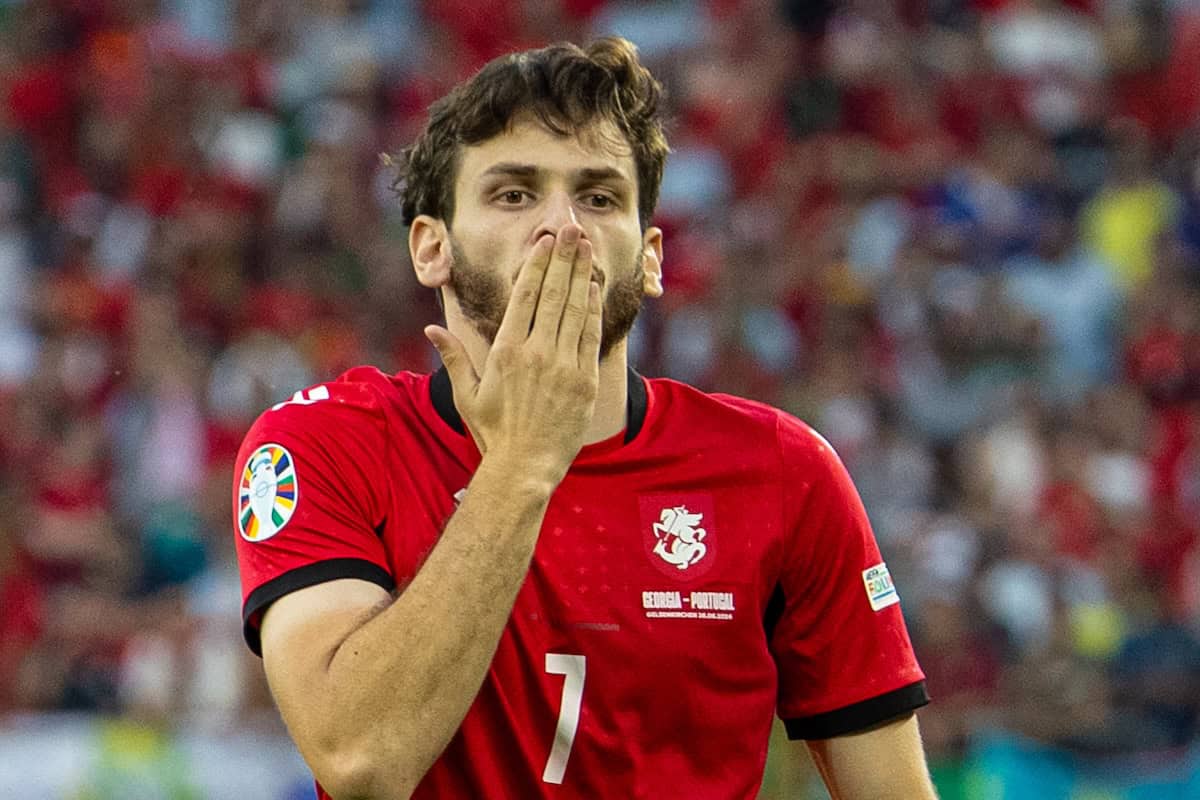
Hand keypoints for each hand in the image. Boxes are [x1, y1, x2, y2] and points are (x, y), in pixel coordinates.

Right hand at [425, 224, 602, 485]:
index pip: (524, 297)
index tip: (544, 242)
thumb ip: (454, 358)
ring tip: (587, 247)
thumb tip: (431, 330)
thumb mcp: (468, 395)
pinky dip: (592, 309)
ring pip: (574, 310)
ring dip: (581, 275)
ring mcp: (563, 366)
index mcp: (506, 352)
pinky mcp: (584, 380)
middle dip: (563, 258)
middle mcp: (536, 353)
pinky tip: (593, 287)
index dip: (536, 265)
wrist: (526, 466)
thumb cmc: (494, 432)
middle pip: (552, 294)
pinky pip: (590, 336)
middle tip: (571, 229)